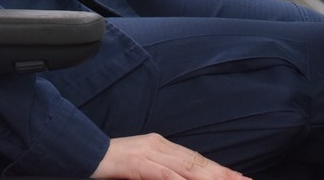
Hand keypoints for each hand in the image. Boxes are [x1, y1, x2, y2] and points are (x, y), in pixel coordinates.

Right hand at [92, 133, 250, 179]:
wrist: (84, 151)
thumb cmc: (112, 163)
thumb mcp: (141, 166)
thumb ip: (161, 171)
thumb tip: (180, 178)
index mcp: (162, 147)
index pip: (197, 160)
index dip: (219, 170)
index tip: (240, 178)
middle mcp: (160, 146)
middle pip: (197, 162)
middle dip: (223, 174)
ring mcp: (149, 153)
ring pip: (185, 167)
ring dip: (208, 177)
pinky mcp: (136, 163)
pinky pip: (162, 173)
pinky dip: (177, 179)